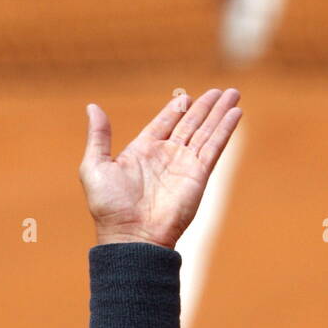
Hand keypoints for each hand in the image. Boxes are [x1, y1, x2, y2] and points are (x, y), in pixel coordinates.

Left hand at [79, 89, 241, 249]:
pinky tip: (235, 114)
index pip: (165, 122)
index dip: (177, 108)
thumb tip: (92, 107)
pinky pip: (214, 146)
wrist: (131, 236)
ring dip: (220, 112)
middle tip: (221, 91)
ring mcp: (184, 164)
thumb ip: (98, 136)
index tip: (187, 96)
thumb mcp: (95, 166)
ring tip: (233, 94)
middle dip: (206, 106)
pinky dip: (225, 129)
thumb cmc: (109, 206)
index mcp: (143, 150)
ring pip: (206, 130)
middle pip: (191, 123)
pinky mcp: (199, 174)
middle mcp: (167, 155)